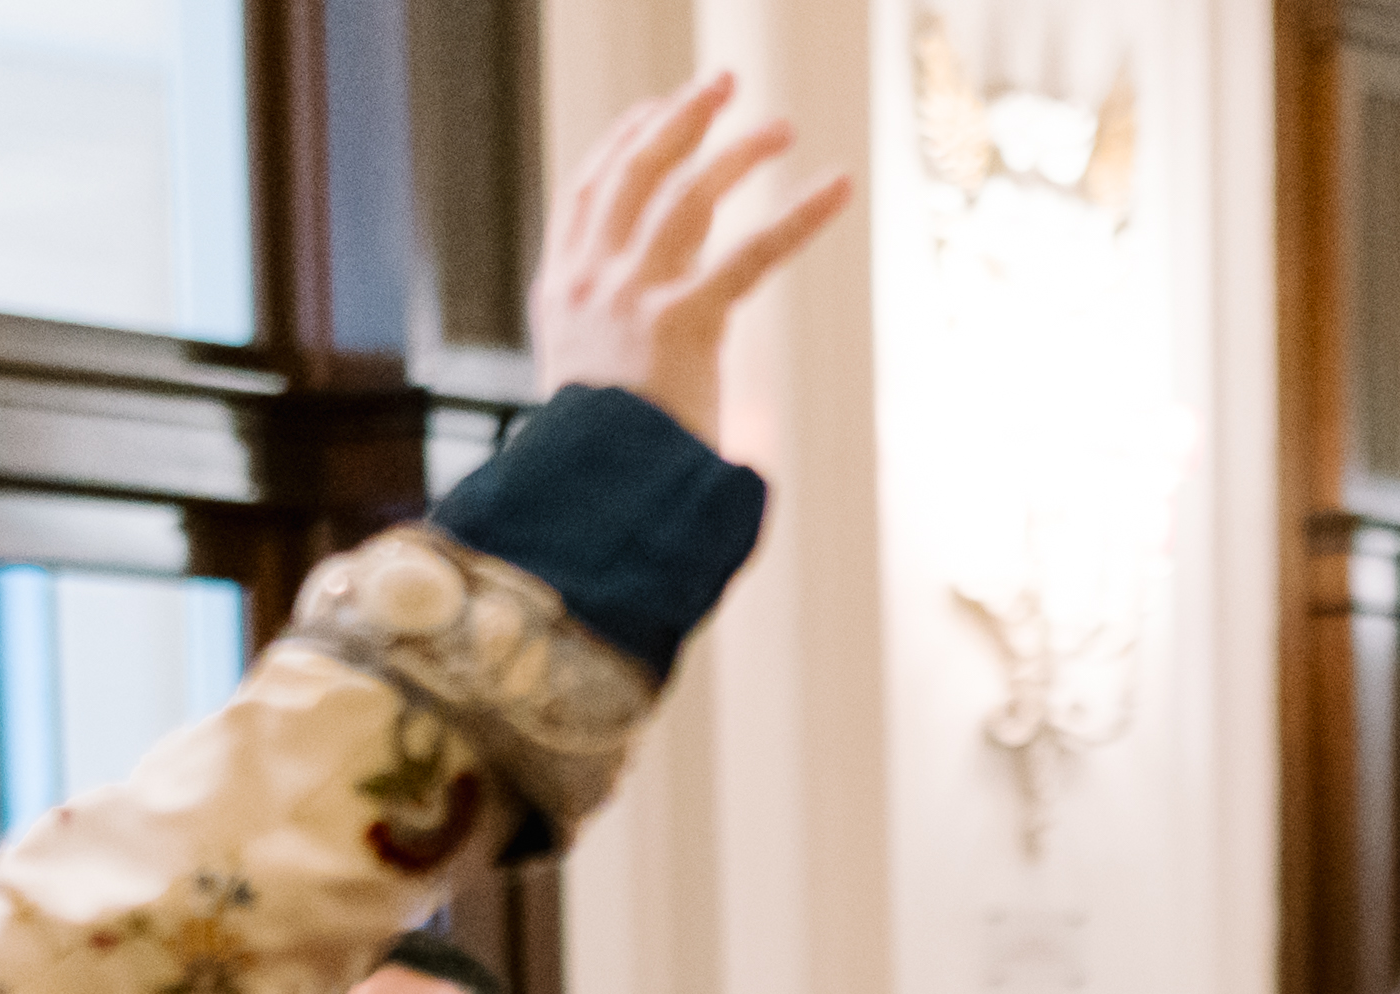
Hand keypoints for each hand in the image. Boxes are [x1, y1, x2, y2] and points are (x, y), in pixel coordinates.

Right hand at [525, 74, 855, 442]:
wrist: (588, 502)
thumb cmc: (595, 468)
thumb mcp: (585, 395)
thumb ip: (609, 356)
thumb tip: (642, 354)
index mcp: (560, 294)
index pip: (587, 191)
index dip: (622, 142)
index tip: (655, 112)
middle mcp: (590, 282)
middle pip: (635, 172)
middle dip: (680, 119)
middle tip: (721, 85)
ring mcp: (632, 297)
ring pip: (688, 195)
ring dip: (738, 152)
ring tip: (781, 127)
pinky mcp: (683, 322)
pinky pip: (753, 253)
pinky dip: (801, 215)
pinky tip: (838, 187)